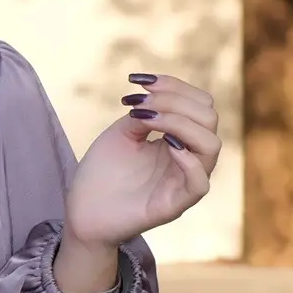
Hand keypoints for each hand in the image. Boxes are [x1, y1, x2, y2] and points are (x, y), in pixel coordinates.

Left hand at [63, 72, 220, 249]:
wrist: (82, 211)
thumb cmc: (102, 173)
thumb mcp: (122, 133)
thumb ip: (145, 113)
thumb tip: (158, 98)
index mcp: (179, 139)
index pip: (199, 104)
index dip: (174, 86)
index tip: (139, 81)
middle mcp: (187, 158)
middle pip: (208, 118)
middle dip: (175, 101)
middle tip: (140, 104)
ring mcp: (183, 182)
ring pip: (211, 145)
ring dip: (180, 123)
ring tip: (147, 120)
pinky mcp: (174, 205)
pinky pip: (200, 184)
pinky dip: (189, 161)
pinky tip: (166, 147)